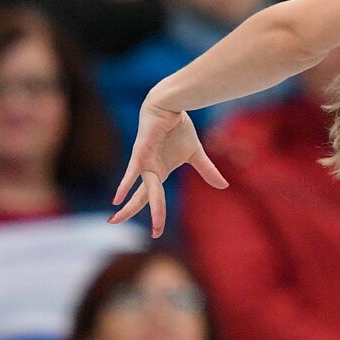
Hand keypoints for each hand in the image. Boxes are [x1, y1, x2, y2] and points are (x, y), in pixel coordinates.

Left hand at [110, 97, 229, 237]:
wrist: (172, 107)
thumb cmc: (178, 129)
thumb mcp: (195, 154)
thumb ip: (207, 171)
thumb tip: (224, 186)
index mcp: (159, 173)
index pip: (154, 198)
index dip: (156, 214)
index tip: (156, 233)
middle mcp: (149, 172)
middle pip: (140, 198)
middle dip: (130, 213)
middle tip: (125, 228)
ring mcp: (144, 163)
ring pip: (140, 191)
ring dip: (130, 207)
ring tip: (115, 219)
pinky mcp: (141, 153)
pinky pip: (133, 172)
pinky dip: (126, 184)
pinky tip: (117, 198)